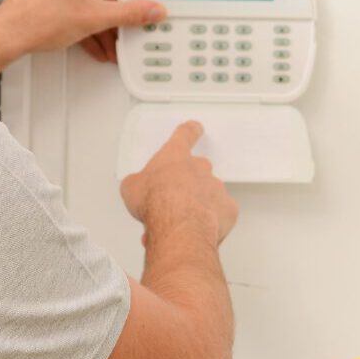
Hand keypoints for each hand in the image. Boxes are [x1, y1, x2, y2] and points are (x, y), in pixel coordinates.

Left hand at [0, 0, 173, 63]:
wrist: (8, 34)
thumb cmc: (39, 20)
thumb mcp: (94, 18)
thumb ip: (130, 13)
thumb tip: (153, 9)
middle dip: (119, 10)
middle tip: (131, 25)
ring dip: (103, 22)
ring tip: (109, 44)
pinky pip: (79, 3)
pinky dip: (88, 21)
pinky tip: (93, 43)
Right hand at [119, 122, 238, 244]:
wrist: (178, 226)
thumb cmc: (156, 203)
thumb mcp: (131, 188)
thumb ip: (137, 183)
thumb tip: (135, 189)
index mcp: (175, 156)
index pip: (184, 135)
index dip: (189, 131)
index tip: (194, 128)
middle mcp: (199, 167)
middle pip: (196, 171)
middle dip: (185, 186)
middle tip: (171, 203)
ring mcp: (216, 187)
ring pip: (207, 195)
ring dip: (196, 206)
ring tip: (179, 223)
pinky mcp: (227, 208)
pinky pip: (220, 214)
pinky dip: (210, 222)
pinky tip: (196, 230)